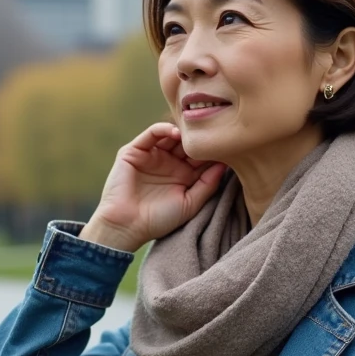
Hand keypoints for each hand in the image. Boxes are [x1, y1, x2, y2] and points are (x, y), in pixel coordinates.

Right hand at [80, 122, 226, 251]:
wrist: (127, 226)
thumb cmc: (159, 220)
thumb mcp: (190, 203)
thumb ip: (208, 184)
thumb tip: (225, 165)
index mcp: (183, 175)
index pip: (201, 157)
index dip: (213, 152)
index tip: (227, 147)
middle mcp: (169, 163)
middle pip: (188, 144)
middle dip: (199, 140)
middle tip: (211, 135)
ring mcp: (152, 156)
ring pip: (171, 136)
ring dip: (184, 132)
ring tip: (194, 134)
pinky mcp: (135, 151)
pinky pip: (151, 134)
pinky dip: (163, 129)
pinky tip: (176, 133)